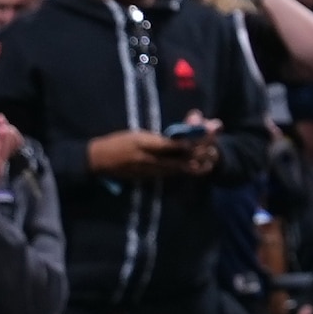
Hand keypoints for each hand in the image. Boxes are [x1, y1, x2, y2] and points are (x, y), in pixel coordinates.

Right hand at [87, 129, 209, 179]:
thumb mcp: (137, 136)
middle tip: (213, 152)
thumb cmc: (117, 143)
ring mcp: (150, 172)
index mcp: (147, 146)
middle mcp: (151, 161)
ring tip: (208, 162)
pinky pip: (169, 175)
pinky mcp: (148, 177)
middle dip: (197, 156)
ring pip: (176, 170)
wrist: (99, 160)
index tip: (206, 140)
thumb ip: (157, 140)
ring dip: (192, 166)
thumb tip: (178, 140)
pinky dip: (181, 172)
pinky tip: (191, 169)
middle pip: (179, 160)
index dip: (192, 144)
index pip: (174, 146)